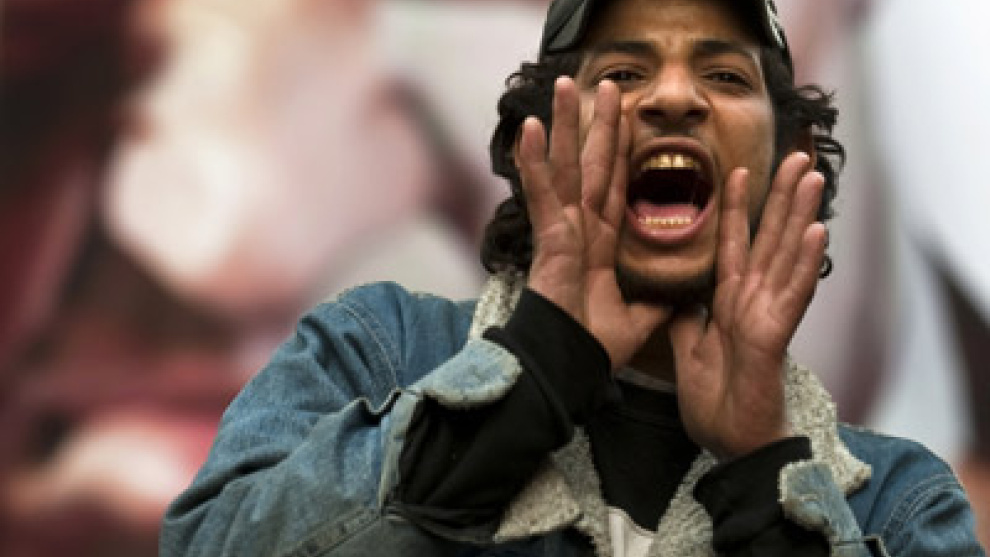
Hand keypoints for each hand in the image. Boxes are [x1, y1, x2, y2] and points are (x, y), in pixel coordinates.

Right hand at [516, 77, 669, 369]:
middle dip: (599, 125)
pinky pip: (542, 194)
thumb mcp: (641, 317)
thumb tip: (687, 291)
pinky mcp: (549, 239)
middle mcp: (582, 228)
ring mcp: (563, 230)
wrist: (569, 365)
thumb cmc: (594, 344)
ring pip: (567, 168)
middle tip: (608, 84)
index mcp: (604, 243)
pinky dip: (535, 162)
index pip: (618, 186)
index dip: (624, 152)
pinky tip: (533, 129)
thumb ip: (660, 299)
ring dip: (566, 126)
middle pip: (593, 165)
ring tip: (565, 86)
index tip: (631, 119)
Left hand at [669, 152, 825, 459]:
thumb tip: (670, 289)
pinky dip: (805, 263)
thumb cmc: (716, 402)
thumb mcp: (686, 351)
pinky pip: (792, 295)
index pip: (730, 244)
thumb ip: (682, 317)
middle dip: (781, 197)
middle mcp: (752, 302)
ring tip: (812, 178)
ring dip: (801, 216)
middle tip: (797, 155)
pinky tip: (818, 232)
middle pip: (768, 239)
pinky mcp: (774, 337)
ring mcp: (767, 316)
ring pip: (787, 257)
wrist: (731, 446)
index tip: (738, 170)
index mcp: (727, 302)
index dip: (733, 208)